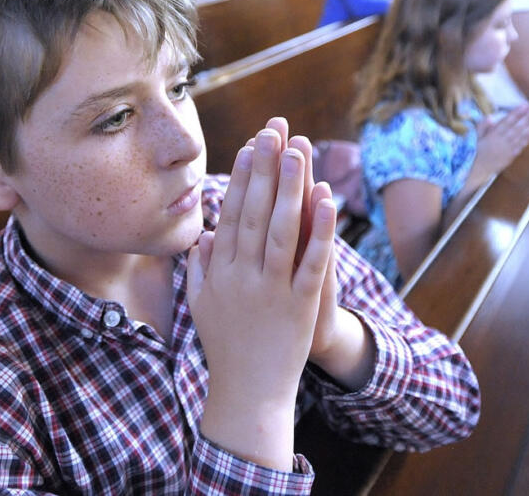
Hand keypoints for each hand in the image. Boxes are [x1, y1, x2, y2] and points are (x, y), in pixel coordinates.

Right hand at [187, 124, 335, 409]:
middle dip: (264, 171)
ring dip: (289, 189)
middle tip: (272, 133)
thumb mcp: (202, 306)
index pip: (232, 215)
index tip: (250, 147)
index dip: (242, 179)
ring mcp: (271, 290)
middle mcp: (242, 277)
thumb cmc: (226, 348)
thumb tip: (203, 234)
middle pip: (254, 214)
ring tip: (297, 152)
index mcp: (221, 273)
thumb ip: (201, 269)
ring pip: (280, 231)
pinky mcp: (299, 306)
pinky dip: (320, 230)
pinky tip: (327, 200)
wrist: (248, 394)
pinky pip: (311, 262)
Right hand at [472, 102, 528, 180]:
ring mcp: (507, 150)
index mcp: (492, 136)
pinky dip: (526, 139)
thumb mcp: (474, 138)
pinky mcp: (509, 157)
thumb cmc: (473, 152)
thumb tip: (490, 117)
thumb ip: (482, 127)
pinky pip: (520, 147)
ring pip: (520, 136)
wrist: (474, 171)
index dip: (516, 113)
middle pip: (516, 127)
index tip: (524, 105)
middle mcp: (501, 142)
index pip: (506, 122)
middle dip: (526, 116)